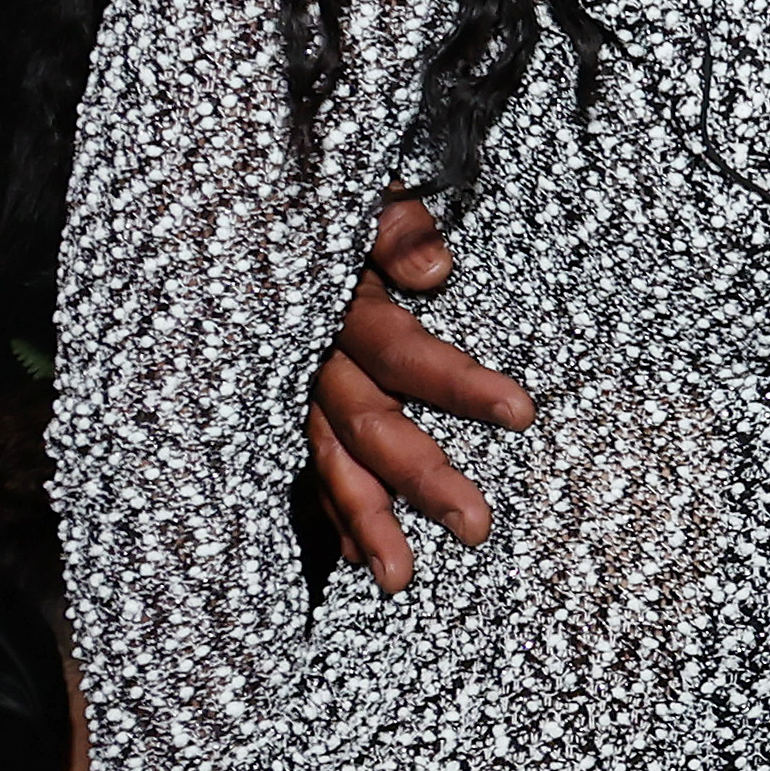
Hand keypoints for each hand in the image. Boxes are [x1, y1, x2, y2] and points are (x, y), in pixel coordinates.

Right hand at [310, 198, 527, 592]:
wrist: (245, 197)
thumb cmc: (332, 193)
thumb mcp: (367, 190)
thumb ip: (396, 228)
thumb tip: (435, 272)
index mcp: (337, 300)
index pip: (400, 351)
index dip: (456, 383)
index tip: (524, 414)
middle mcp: (307, 351)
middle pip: (364, 424)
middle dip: (419, 479)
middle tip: (479, 527)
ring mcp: (284, 382)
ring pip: (324, 458)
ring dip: (361, 521)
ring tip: (399, 580)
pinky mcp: (273, 398)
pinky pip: (297, 461)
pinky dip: (322, 509)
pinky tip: (347, 555)